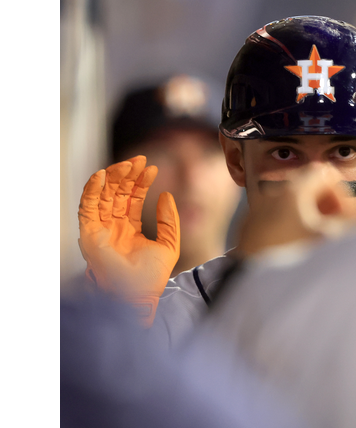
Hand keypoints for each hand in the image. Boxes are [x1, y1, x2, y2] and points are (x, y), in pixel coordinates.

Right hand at [77, 156, 179, 325]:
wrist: (139, 295)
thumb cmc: (152, 276)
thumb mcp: (169, 244)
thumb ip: (169, 220)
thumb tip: (167, 196)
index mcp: (128, 229)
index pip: (132, 199)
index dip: (141, 182)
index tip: (152, 168)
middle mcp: (112, 227)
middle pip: (117, 193)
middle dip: (127, 175)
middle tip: (140, 160)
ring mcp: (100, 229)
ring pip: (103, 196)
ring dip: (113, 178)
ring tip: (128, 164)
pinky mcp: (89, 233)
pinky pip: (87, 207)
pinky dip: (92, 190)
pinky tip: (102, 175)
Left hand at [235, 168, 355, 255]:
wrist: (253, 277)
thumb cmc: (289, 254)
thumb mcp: (326, 238)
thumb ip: (350, 225)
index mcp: (295, 190)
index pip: (327, 175)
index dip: (343, 194)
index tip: (348, 214)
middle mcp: (275, 193)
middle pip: (310, 188)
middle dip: (329, 205)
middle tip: (337, 226)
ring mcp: (260, 209)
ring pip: (294, 203)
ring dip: (312, 216)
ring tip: (320, 240)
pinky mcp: (251, 226)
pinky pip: (277, 216)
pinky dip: (293, 224)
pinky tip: (298, 246)